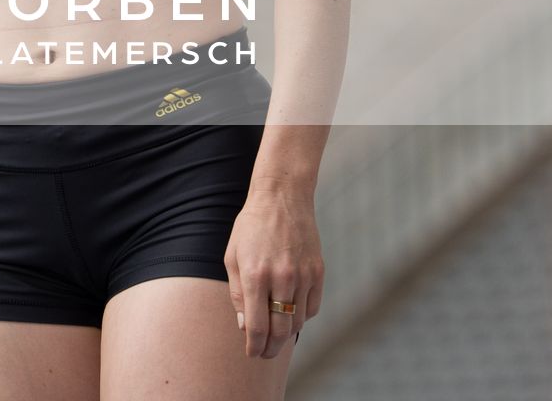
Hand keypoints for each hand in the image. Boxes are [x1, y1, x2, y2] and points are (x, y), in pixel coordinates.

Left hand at [224, 187, 323, 358]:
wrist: (281, 199)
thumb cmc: (250, 228)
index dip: (254, 345)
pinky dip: (302, 317)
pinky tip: (291, 315)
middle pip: (280, 330)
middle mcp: (281, 278)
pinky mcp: (318, 272)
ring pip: (298, 321)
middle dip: (271, 348)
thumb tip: (244, 325)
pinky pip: (312, 307)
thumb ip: (238, 293)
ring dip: (287, 334)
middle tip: (264, 354)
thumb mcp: (233, 257)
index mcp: (255, 275)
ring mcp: (303, 275)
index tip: (251, 353)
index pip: (256, 325)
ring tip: (276, 336)